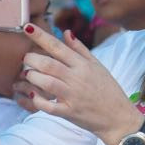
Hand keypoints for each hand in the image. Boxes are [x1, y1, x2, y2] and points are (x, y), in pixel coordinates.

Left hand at [18, 26, 140, 144]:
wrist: (118, 116)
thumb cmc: (108, 89)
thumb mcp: (97, 66)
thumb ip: (80, 49)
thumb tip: (66, 32)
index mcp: (83, 64)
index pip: (58, 46)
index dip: (41, 36)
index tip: (27, 27)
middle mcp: (77, 78)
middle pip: (49, 64)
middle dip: (32, 59)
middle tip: (26, 59)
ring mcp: (73, 96)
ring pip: (47, 83)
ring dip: (33, 77)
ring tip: (28, 74)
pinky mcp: (70, 112)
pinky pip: (49, 107)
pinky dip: (38, 101)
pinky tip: (33, 95)